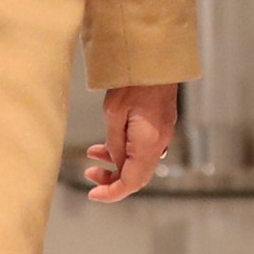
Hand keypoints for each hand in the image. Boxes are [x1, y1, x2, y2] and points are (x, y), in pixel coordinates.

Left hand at [84, 84, 178, 201]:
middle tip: (90, 175)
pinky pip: (143, 149)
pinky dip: (125, 152)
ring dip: (117, 165)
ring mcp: (163, 135)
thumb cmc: (133, 81)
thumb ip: (114, 144)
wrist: (154, 58)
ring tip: (93, 157)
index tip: (93, 194)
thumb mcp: (114, 113)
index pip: (131, 182)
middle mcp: (160, 143)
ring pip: (140, 163)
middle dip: (113, 180)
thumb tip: (116, 165)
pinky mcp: (161, 126)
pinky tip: (107, 145)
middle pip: (137, 177)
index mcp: (148, 144)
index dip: (112, 192)